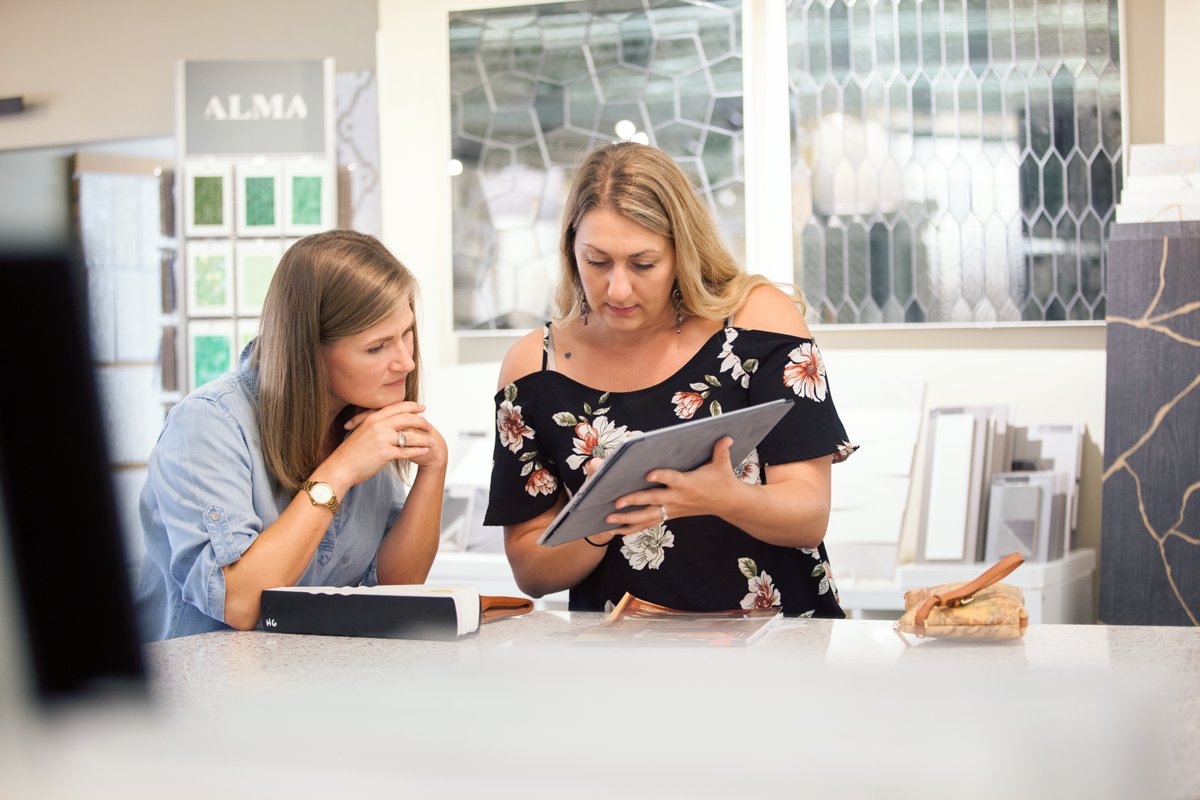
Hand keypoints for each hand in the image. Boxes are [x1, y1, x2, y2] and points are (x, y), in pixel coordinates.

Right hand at [323, 402, 440, 487]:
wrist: (341, 467)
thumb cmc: (351, 452)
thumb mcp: (363, 431)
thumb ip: (377, 425)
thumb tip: (393, 422)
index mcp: (373, 418)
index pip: (397, 408)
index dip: (412, 407)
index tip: (422, 408)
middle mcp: (378, 425)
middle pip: (407, 419)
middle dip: (421, 422)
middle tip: (429, 426)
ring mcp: (382, 439)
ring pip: (410, 436)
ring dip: (424, 438)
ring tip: (432, 441)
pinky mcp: (385, 453)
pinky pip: (407, 451)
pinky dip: (418, 450)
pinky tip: (425, 451)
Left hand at [601, 437, 745, 535]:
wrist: (728, 503)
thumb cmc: (723, 480)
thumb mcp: (723, 465)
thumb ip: (720, 451)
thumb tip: (726, 437)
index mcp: (688, 483)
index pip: (672, 479)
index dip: (661, 476)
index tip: (648, 474)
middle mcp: (677, 497)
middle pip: (652, 499)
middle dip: (634, 501)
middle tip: (616, 502)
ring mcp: (672, 508)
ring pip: (647, 516)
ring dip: (627, 518)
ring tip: (608, 519)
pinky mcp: (670, 515)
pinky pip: (649, 523)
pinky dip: (632, 527)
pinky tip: (616, 531)